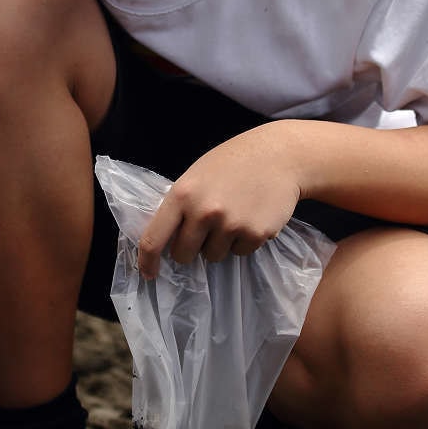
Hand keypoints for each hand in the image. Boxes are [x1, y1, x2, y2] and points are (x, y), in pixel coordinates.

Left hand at [138, 125, 301, 278]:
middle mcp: (203, 212)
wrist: (280, 155)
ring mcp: (230, 224)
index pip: (154, 238)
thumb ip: (181, 205)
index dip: (147, 261)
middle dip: (191, 249)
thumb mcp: (197, 175)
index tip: (148, 273)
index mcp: (182, 194)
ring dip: (220, 243)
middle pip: (183, 254)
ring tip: (234, 215)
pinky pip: (240, 252)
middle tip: (205, 230)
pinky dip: (244, 240)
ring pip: (213, 256)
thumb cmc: (234, 162)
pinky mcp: (254, 233)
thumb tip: (165, 238)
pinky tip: (252, 215)